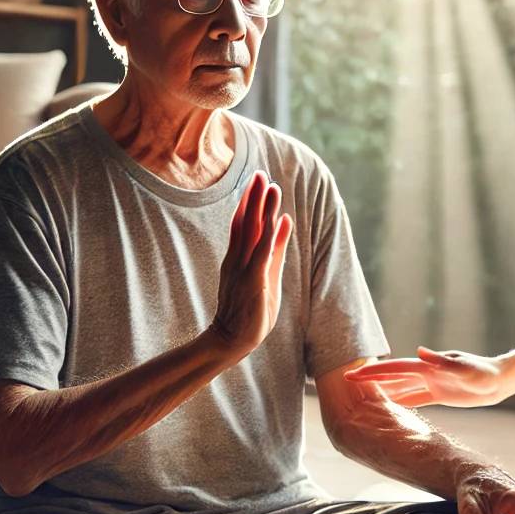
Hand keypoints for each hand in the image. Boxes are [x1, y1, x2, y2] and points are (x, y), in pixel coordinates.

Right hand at [211, 171, 293, 360]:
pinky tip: (279, 220)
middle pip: (245, 223)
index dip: (249, 202)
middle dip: (254, 197)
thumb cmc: (249, 312)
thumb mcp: (265, 277)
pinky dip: (270, 236)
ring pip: (253, 233)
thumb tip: (284, 223)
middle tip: (260, 173)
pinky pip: (262, 254)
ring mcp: (243, 270)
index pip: (242, 225)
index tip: (257, 181)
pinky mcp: (253, 282)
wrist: (230, 340)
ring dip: (263, 209)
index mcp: (238, 259)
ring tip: (270, 187)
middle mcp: (238, 260)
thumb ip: (274, 251)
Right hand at [345, 346, 505, 407]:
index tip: (352, 374)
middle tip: (345, 381)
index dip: (373, 371)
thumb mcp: (466, 368)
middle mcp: (426, 373)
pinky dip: (399, 401)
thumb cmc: (486, 374)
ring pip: (400, 388)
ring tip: (359, 395)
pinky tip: (389, 406)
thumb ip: (443, 362)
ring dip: (380, 390)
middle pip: (391, 376)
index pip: (395, 369)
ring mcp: (431, 383)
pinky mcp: (439, 394)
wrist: (501, 380)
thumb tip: (419, 352)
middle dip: (369, 378)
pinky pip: (414, 399)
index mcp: (428, 366)